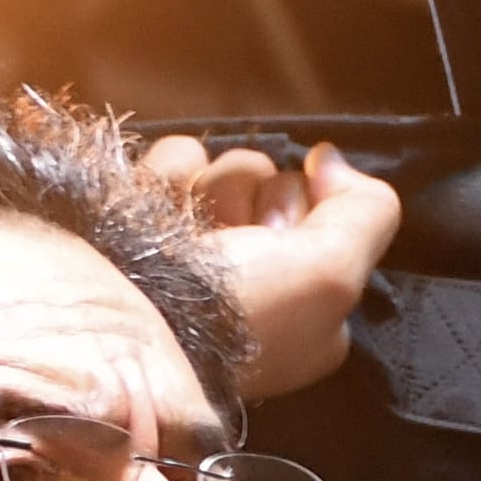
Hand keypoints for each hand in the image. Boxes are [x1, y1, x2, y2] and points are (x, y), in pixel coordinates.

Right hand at [142, 135, 399, 397]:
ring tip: (187, 231)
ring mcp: (196, 253)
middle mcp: (254, 284)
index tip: (286, 242)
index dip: (311, 219)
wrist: (114, 320)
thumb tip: (332, 161)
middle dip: (257, 200)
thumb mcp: (331, 277)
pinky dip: (167, 176)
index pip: (329, 224)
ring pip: (231, 170)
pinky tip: (154, 210)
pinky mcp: (147, 221)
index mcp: (304, 312)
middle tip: (234, 241)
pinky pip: (178, 159)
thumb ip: (366, 211)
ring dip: (212, 186)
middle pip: (280, 189)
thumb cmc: (231, 313)